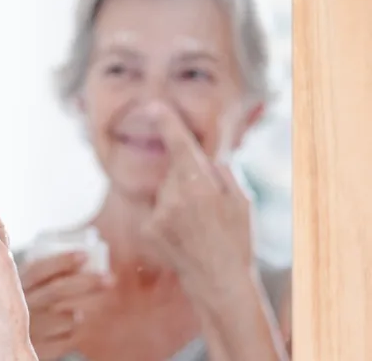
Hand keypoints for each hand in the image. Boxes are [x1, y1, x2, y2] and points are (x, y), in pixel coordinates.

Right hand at [20, 252, 113, 359]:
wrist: (11, 344)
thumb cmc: (26, 310)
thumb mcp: (28, 290)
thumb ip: (48, 277)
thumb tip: (84, 260)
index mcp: (16, 287)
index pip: (37, 269)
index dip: (62, 261)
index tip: (84, 255)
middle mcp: (20, 307)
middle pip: (57, 291)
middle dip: (86, 282)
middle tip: (108, 279)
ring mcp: (28, 330)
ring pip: (67, 318)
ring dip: (78, 314)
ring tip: (76, 314)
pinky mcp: (39, 350)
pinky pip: (69, 339)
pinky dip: (73, 333)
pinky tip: (67, 330)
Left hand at [141, 103, 254, 300]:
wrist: (218, 282)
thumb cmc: (236, 241)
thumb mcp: (241, 202)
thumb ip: (221, 173)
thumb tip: (206, 158)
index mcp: (199, 184)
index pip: (179, 145)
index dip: (166, 122)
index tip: (153, 106)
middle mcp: (174, 196)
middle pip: (175, 172)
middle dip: (187, 179)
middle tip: (207, 206)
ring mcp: (158, 214)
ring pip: (165, 191)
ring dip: (177, 199)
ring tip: (197, 226)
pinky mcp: (148, 228)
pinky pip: (157, 210)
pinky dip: (167, 217)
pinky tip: (183, 235)